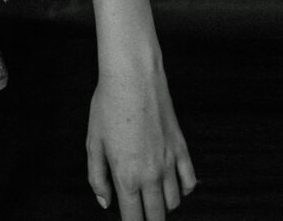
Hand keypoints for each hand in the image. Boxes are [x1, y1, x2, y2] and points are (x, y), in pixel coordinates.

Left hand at [86, 66, 196, 218]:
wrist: (133, 76)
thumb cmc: (108, 105)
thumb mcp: (93, 142)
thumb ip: (97, 177)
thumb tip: (105, 202)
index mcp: (126, 176)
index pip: (134, 220)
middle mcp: (151, 175)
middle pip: (156, 217)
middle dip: (148, 220)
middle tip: (140, 215)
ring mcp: (170, 162)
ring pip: (174, 203)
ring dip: (163, 206)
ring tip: (151, 200)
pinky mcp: (181, 148)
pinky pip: (189, 182)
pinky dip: (183, 191)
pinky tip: (172, 186)